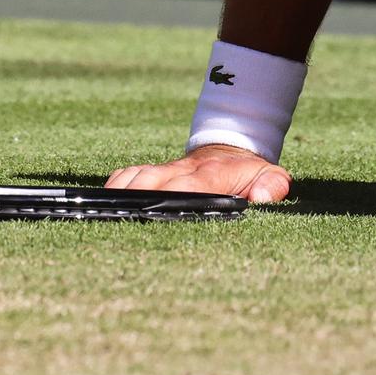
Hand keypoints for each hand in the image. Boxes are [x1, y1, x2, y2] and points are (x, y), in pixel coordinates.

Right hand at [106, 144, 291, 202]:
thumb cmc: (250, 172)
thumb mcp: (271, 176)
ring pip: (135, 178)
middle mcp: (182, 170)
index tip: (159, 215)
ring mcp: (164, 170)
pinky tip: (104, 203)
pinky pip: (127, 175)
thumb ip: (271, 187)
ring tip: (105, 217)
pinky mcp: (152, 171)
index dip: (174, 198)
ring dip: (121, 195)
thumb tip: (260, 197)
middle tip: (122, 225)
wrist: (231, 149)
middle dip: (138, 201)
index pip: (189, 186)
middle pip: (152, 182)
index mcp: (211, 175)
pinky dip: (114, 187)